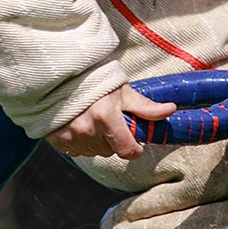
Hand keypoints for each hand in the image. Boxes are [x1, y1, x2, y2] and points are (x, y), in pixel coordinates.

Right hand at [48, 85, 177, 158]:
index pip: (127, 151)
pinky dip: (81, 142)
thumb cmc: (94, 81)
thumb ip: (144, 106)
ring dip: (97, 142)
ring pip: (94, 152)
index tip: (135, 141)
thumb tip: (170, 110)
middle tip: (109, 121)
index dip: (134, 148)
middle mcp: (86, 129)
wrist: (61, 75)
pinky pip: (77, 151)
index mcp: (105, 116)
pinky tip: (79, 124)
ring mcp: (70, 136)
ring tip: (92, 120)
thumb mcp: (122, 91)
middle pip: (110, 152)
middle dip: (114, 140)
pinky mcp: (57, 139)